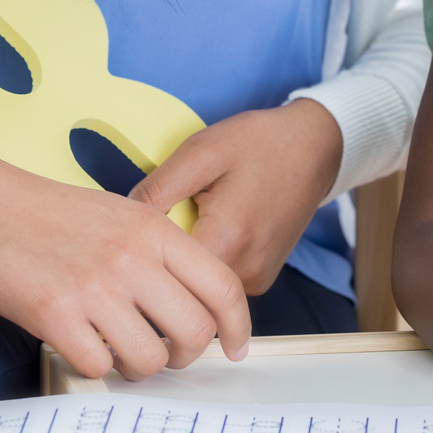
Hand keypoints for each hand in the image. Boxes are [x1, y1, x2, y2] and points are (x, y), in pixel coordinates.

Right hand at [0, 154, 249, 381]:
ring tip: (120, 353)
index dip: (239, 327)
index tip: (236, 349)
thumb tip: (198, 304)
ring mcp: (94, 287)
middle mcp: (132, 258)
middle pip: (194, 332)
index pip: (222, 287)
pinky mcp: (54, 313)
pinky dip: (95, 366)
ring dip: (139, 367)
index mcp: (156, 231)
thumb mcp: (125, 216)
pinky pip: (98, 366)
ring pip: (150, 358)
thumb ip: (163, 254)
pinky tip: (84, 346)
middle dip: (185, 356)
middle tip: (167, 354)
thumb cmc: (56, 215)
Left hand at [128, 98, 342, 294]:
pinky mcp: (261, 279)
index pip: (162, 278)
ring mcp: (256, 279)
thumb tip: (117, 223)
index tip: (125, 244)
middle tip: (152, 229)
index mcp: (227, 239)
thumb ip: (156, 190)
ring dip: (181, 264)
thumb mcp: (200, 152)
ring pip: (198, 289)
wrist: (316, 145)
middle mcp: (245, 271)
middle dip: (158, 264)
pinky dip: (203, 262)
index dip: (137, 262)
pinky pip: (217, 282)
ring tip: (184, 224)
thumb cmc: (259, 143)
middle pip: (180, 288)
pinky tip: (206, 230)